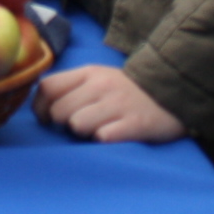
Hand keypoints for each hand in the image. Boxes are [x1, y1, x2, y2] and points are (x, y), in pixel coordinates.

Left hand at [31, 65, 185, 143]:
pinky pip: (103, 137)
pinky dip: (104, 140)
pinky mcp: (134, 124)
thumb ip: (71, 86)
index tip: (48, 119)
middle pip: (59, 111)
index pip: (48, 87)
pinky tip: (114, 135)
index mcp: (89, 73)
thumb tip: (42, 107)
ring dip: (84, 133)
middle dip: (64, 123)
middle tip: (80, 125)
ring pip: (77, 125)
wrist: (172, 92)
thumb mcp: (98, 78)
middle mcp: (101, 86)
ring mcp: (118, 105)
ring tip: (98, 129)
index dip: (40, 107)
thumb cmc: (126, 90)